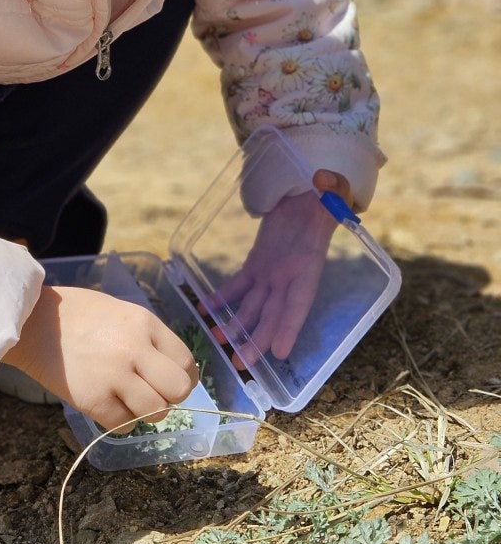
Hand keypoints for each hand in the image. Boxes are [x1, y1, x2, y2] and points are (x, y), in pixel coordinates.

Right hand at [1, 285, 198, 433]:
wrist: (33, 321)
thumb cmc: (78, 314)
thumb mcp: (122, 312)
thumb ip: (148, 339)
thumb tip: (171, 371)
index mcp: (145, 324)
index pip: (186, 362)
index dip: (183, 378)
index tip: (169, 382)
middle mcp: (135, 349)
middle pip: (178, 391)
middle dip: (169, 397)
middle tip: (150, 393)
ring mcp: (114, 376)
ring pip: (155, 412)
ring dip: (144, 411)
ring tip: (126, 399)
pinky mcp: (93, 400)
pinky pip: (124, 424)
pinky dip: (119, 420)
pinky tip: (106, 404)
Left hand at [206, 170, 351, 365]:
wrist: (312, 193)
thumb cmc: (328, 194)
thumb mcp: (336, 188)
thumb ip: (334, 187)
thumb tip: (325, 179)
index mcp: (310, 263)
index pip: (300, 300)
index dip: (290, 326)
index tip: (280, 352)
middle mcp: (290, 275)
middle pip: (272, 313)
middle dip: (257, 339)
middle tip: (242, 363)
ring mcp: (273, 271)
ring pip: (253, 305)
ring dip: (236, 325)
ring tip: (218, 344)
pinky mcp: (258, 262)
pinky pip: (239, 284)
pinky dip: (223, 298)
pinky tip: (206, 312)